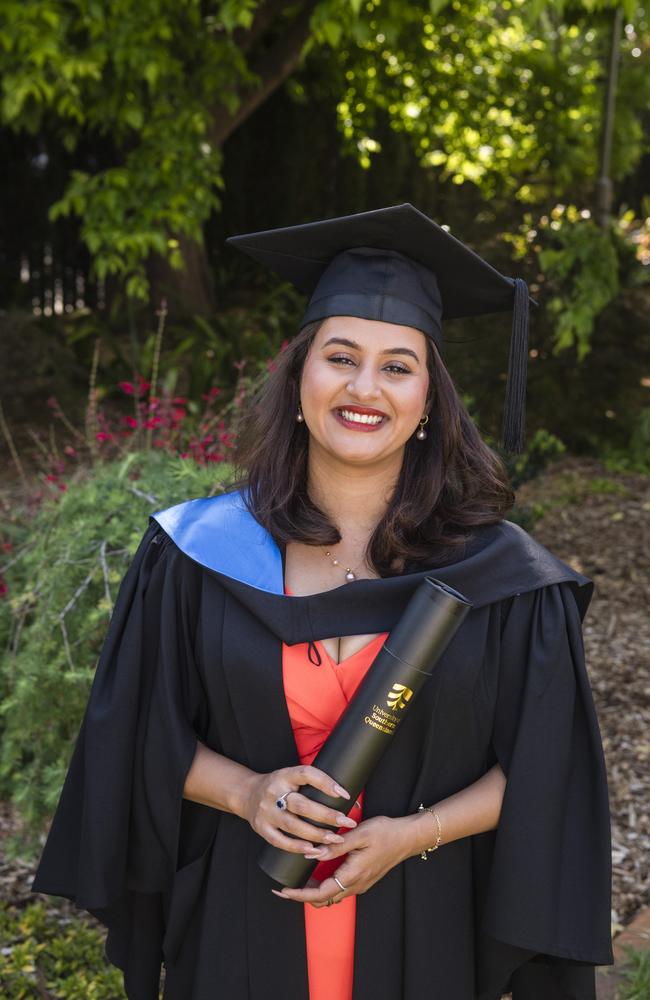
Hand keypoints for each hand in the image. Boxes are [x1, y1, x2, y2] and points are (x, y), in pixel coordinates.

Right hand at [243, 764, 357, 853]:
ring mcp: (266, 811)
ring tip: (335, 839)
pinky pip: (280, 841)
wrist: (246, 794)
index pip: (306, 774)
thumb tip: (348, 798)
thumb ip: (312, 785)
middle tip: (346, 822)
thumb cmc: (279, 786)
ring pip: (293, 825)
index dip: (326, 783)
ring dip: (317, 835)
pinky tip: (313, 850)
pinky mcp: (261, 828)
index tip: (344, 794)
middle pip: (302, 805)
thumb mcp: (291, 777)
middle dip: (327, 815)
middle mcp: (274, 792)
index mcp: (284, 775)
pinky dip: (297, 847)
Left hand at [271, 815, 411, 907]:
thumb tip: (311, 854)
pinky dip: (324, 886)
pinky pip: (339, 889)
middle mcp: (356, 885)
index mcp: (353, 875)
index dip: (299, 895)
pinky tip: (316, 874)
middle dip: (302, 896)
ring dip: (313, 892)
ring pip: (331, 896)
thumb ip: (335, 845)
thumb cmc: (386, 833)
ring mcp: (360, 884)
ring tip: (296, 880)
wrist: (407, 838)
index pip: (320, 894)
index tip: (283, 891)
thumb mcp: (359, 834)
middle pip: (323, 900)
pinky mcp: (362, 879)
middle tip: (284, 887)